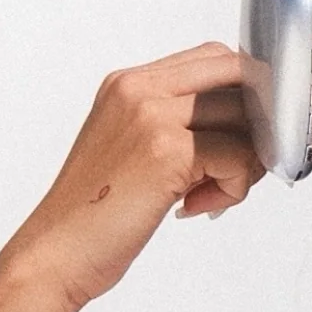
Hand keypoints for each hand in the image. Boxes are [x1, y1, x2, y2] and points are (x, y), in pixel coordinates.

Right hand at [0, 42, 263, 311]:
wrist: (57, 253)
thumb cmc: (93, 216)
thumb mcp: (131, 151)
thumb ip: (174, 126)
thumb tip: (240, 126)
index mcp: (128, 83)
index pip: (213, 58)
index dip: (242, 96)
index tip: (237, 139)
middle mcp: (139, 88)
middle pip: (237, 76)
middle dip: (254, 124)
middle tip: (236, 169)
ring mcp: (152, 115)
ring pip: (244, 116)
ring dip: (246, 162)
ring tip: (211, 194)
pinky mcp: (168, 151)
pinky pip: (238, 156)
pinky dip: (233, 188)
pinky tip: (198, 207)